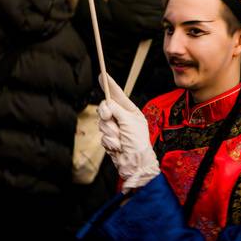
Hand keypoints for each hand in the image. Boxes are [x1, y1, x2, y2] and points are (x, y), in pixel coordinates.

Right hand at [98, 74, 159, 189]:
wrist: (135, 165)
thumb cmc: (138, 143)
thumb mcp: (129, 122)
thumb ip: (116, 110)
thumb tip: (106, 104)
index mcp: (131, 112)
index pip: (118, 95)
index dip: (110, 85)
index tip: (102, 75)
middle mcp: (123, 119)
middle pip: (105, 108)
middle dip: (106, 115)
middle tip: (109, 118)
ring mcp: (116, 129)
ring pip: (102, 123)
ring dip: (110, 132)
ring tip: (120, 139)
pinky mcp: (110, 140)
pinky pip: (102, 136)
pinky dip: (110, 142)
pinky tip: (118, 147)